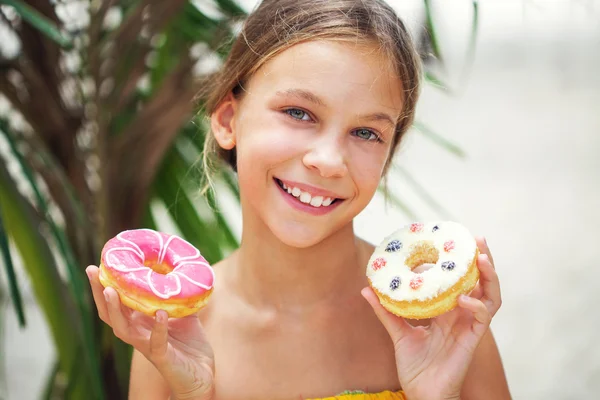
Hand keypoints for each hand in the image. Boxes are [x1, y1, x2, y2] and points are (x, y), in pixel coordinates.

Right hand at [86, 266, 214, 399]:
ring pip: (123, 329)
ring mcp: (147, 346)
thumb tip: (179, 272)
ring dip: (116, 309)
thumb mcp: (183, 315)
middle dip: (99, 293)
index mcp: (139, 323)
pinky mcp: (162, 357)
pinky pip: (156, 342)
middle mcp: (137, 334)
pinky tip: (159, 313)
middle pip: (110, 314)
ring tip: (112, 290)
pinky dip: (157, 328)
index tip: (97, 265)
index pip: (115, 304)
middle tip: (92, 272)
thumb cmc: (190, 346)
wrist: (202, 375)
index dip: (103, 287)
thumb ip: (177, 298)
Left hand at [362, 237, 500, 399]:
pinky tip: (464, 298)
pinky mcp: (473, 339)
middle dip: (483, 260)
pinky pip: (483, 317)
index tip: (449, 240)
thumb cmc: (414, 365)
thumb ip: (385, 311)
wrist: (421, 392)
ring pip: (491, 295)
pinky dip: (476, 305)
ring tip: (481, 258)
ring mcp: (470, 325)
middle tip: (477, 239)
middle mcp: (462, 314)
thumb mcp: (397, 332)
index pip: (459, 280)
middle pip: (481, 282)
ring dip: (489, 275)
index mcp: (448, 310)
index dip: (458, 262)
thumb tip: (366, 289)